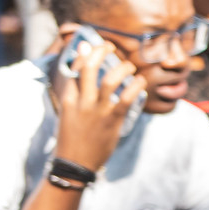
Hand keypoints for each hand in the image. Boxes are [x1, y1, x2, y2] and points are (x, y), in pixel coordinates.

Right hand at [49, 33, 141, 171]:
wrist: (75, 164)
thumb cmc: (73, 139)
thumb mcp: (68, 115)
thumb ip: (75, 96)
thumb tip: (82, 81)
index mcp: (68, 99)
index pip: (74, 69)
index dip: (84, 54)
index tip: (93, 46)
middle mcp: (81, 102)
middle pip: (89, 68)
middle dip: (100, 51)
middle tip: (110, 45)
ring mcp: (97, 111)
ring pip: (110, 80)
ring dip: (122, 68)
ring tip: (130, 66)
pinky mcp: (113, 121)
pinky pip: (126, 98)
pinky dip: (135, 86)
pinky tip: (141, 82)